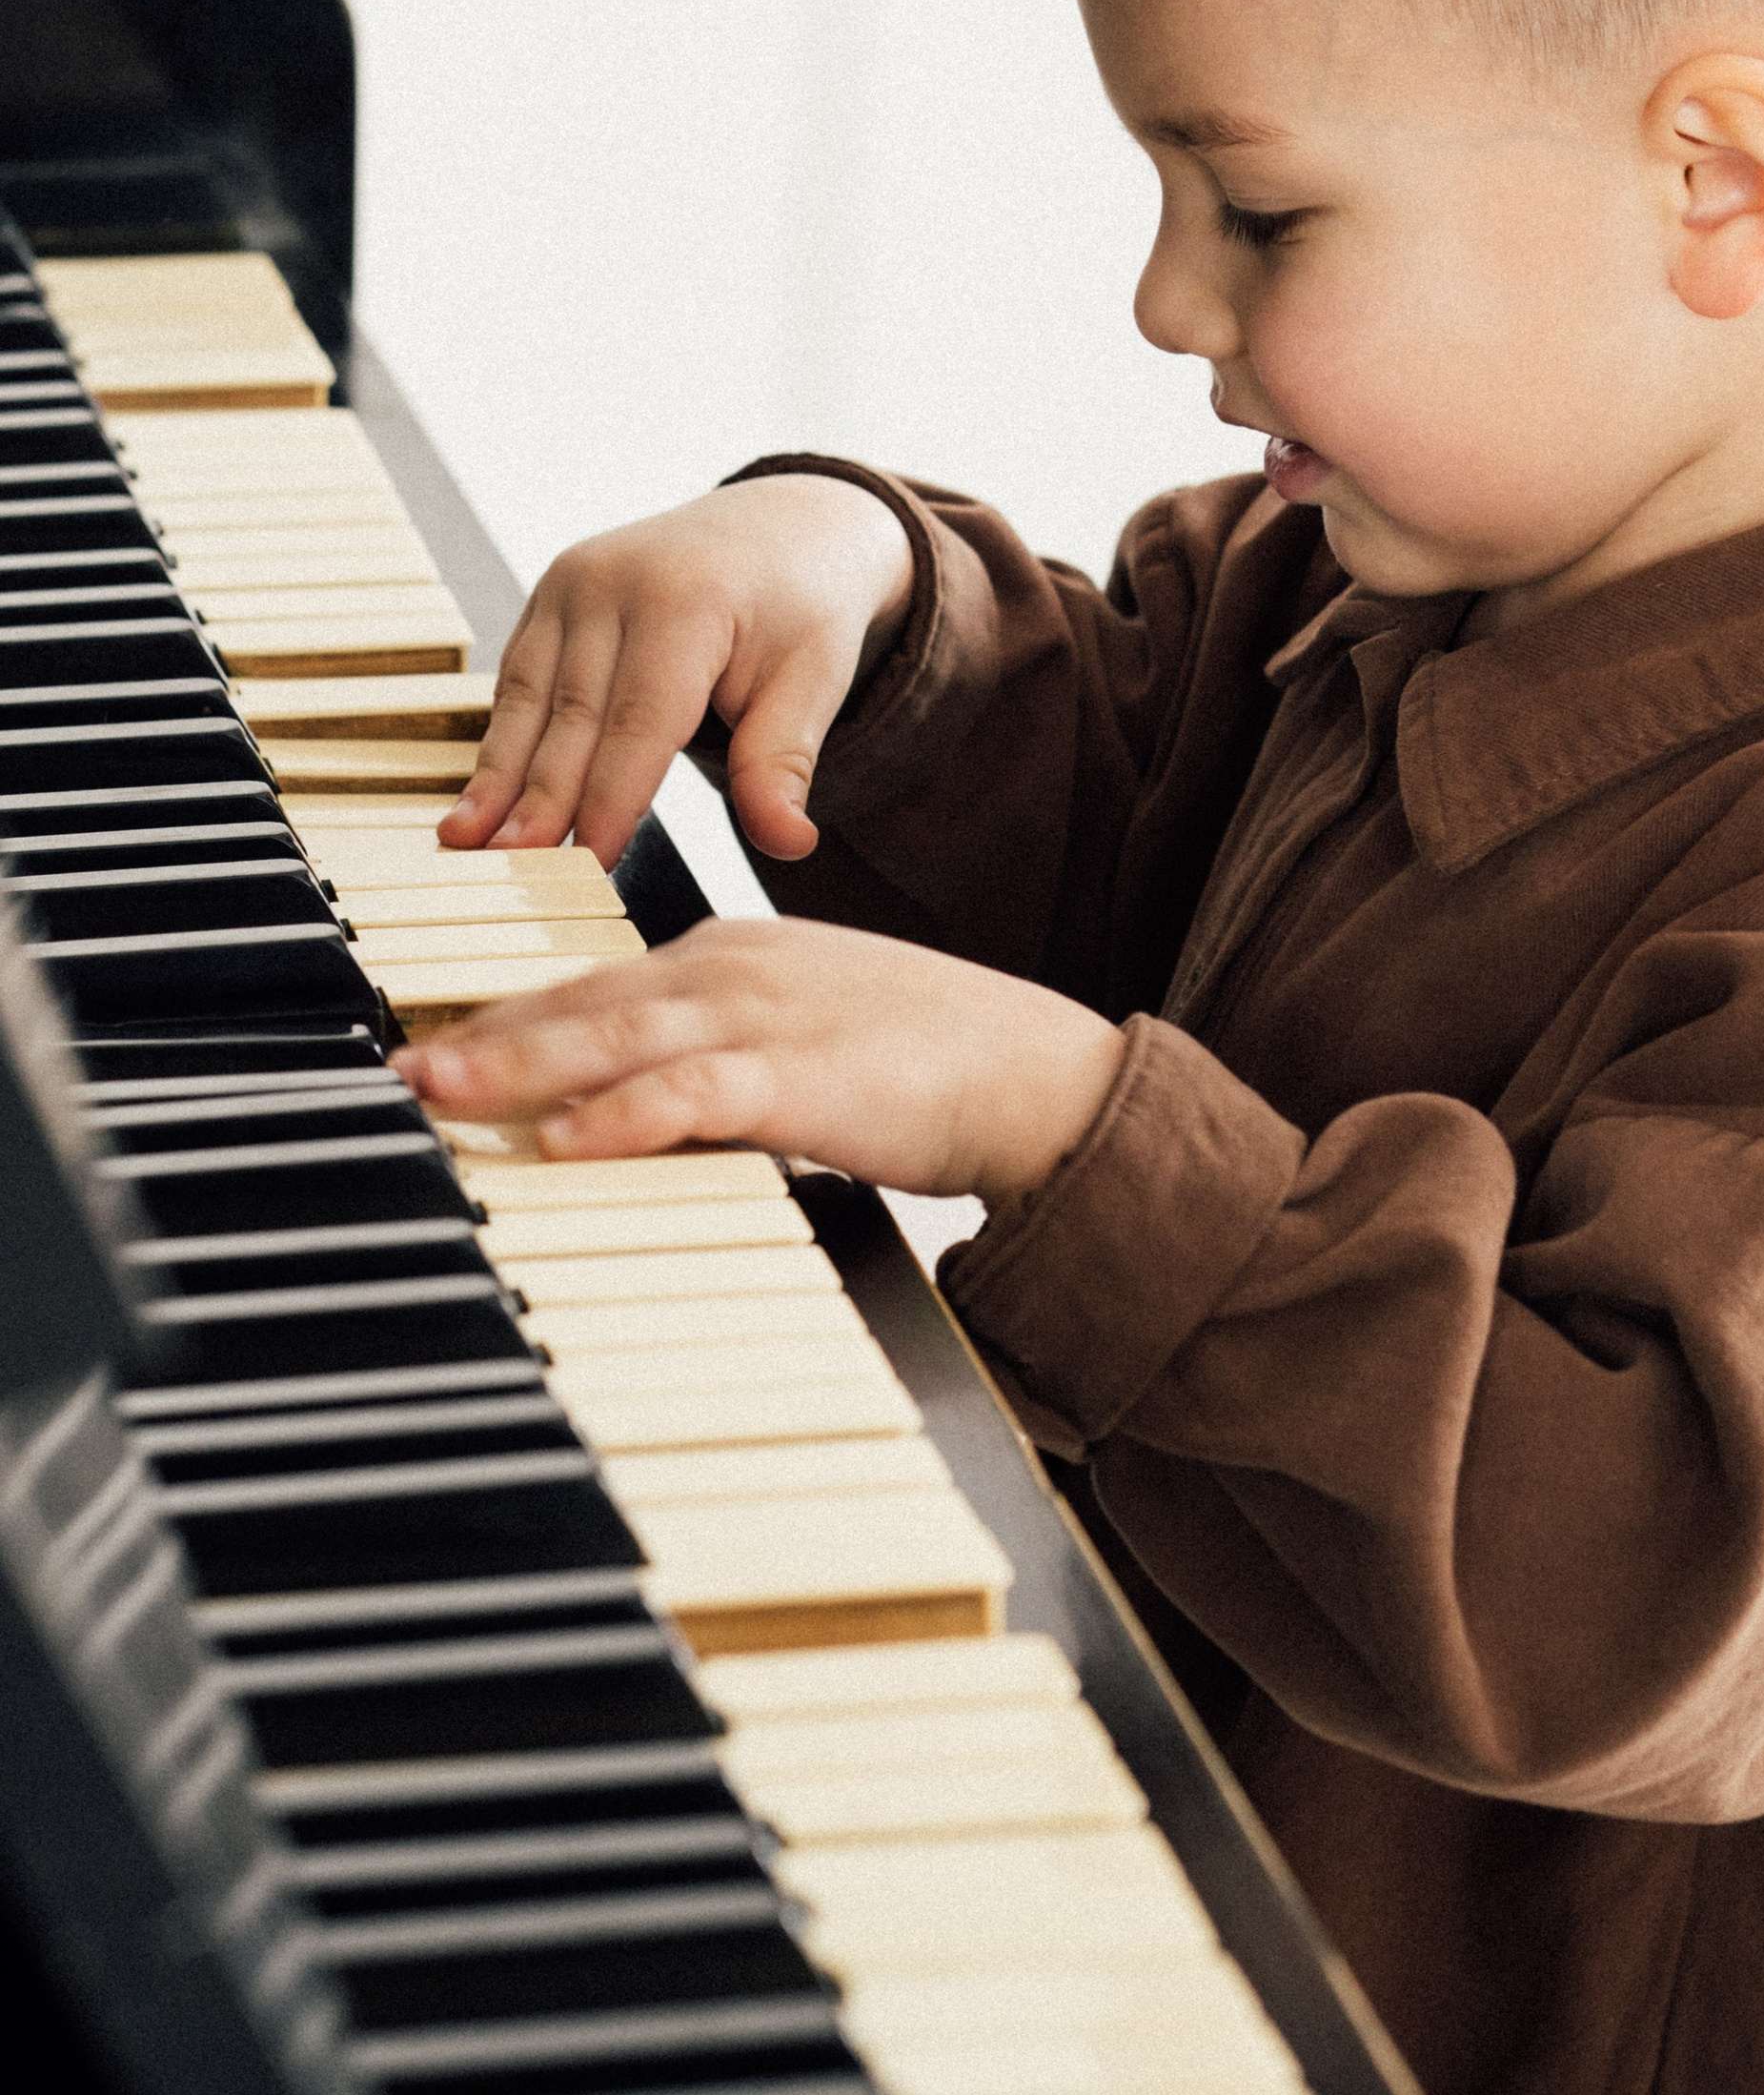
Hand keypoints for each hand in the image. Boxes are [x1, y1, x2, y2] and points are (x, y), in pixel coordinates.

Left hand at [396, 917, 1127, 1205]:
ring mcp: (766, 1017)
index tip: (432, 1042)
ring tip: (438, 1090)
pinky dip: (622, 1112)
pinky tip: (567, 1136)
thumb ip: (714, 1069)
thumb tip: (627, 1113)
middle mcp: (733, 971)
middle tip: (397, 1063)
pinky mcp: (802, 1077)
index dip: (506, 1015)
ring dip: (516, 1065)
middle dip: (481, 1035)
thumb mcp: (801, 1046)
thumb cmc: (926, 1066)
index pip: (593, 982)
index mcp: (731, 958)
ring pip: (614, 1035)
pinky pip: (693, 1091)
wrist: (1035, 1071)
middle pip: (581, 1000)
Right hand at [442, 476, 915, 866]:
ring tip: (466, 844)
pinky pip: (520, 678)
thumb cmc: (801, 608)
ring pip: (529, 698)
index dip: (612, 799)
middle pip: (573, 716)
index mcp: (686, 602)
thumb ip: (783, 761)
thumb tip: (789, 841)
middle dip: (540, 801)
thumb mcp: (816, 678)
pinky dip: (504, 740)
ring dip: (498, 777)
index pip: (641, 722)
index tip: (592, 865)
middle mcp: (615, 583)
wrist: (781, 525)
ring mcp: (571, 582)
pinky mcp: (549, 594)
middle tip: (509, 873)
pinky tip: (483, 796)